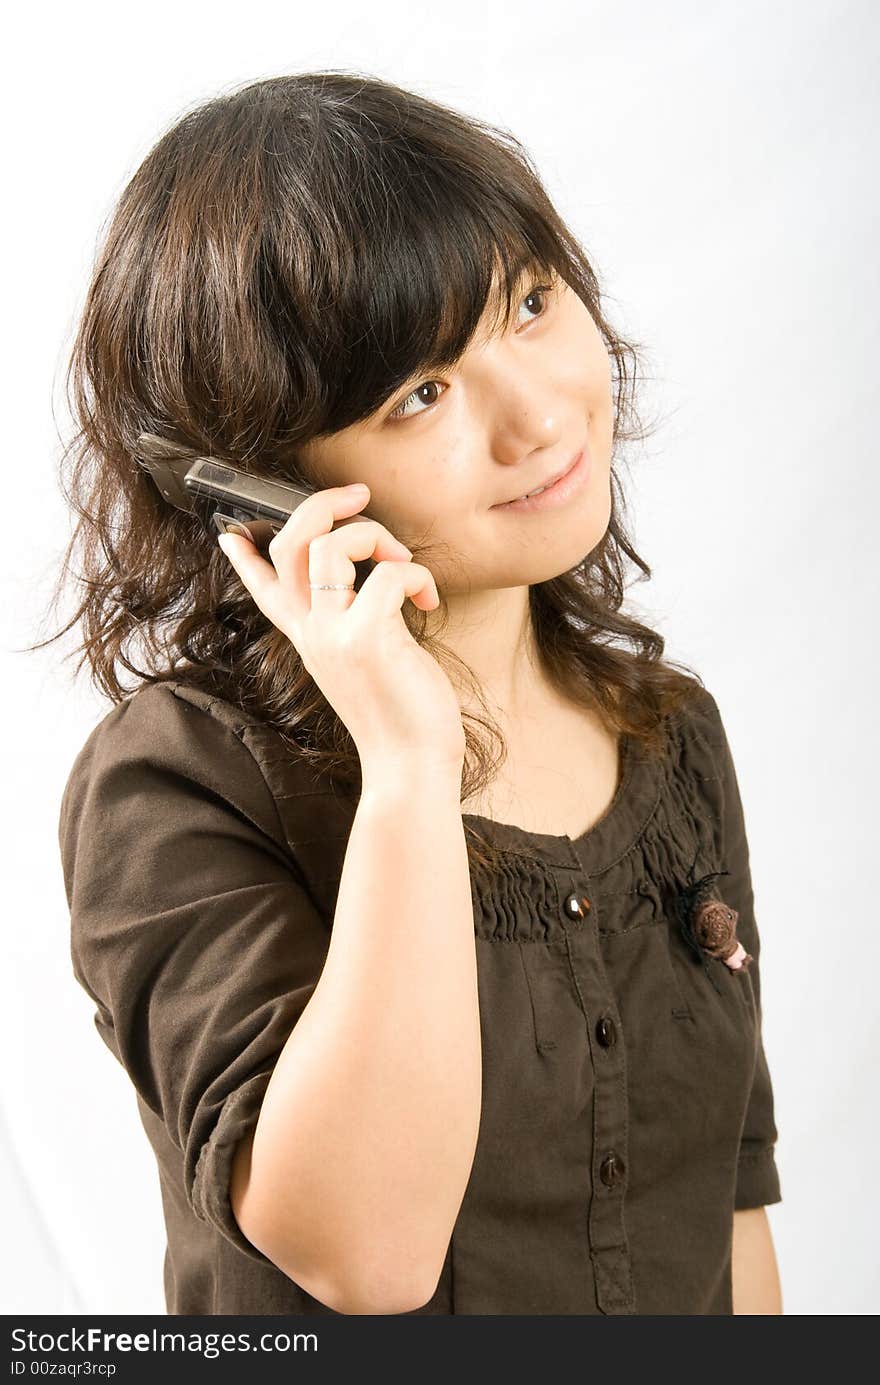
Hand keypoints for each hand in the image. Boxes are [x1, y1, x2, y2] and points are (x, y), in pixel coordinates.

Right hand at [217, 483, 466, 773]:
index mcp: (307, 637)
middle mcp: (311, 632)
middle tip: (361, 496)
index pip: (262, 587)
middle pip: (290, 543)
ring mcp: (332, 635)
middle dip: (323, 504)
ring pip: (331, 546)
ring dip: (376, 536)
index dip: (245, 556)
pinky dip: (416, 574)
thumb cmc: (400, 714)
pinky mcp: (366, 639)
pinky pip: (387, 575)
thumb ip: (355, 624)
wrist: (410, 766)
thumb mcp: (365, 661)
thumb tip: (372, 584)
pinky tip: (429, 599)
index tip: (232, 533)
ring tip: (403, 563)